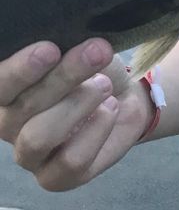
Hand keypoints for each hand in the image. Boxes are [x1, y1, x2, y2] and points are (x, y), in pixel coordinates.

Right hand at [0, 39, 153, 190]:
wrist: (124, 98)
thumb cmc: (93, 71)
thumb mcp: (80, 53)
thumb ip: (66, 50)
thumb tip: (64, 44)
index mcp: (8, 92)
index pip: (0, 84)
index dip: (21, 68)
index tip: (50, 49)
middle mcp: (10, 125)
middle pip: (25, 106)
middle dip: (66, 76)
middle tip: (96, 53)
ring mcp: (30, 156)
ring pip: (40, 137)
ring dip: (78, 104)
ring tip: (104, 86)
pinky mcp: (57, 177)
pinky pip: (71, 160)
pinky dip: (97, 129)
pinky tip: (110, 109)